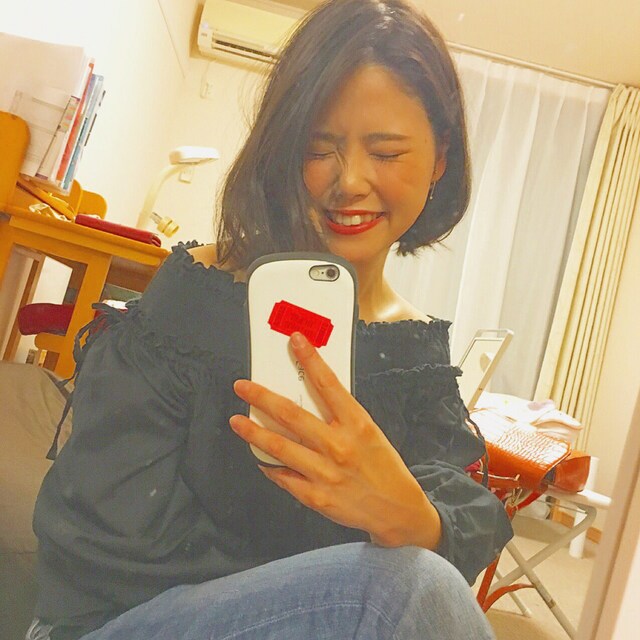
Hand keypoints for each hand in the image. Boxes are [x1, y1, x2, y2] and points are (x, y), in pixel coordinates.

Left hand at [229, 332, 441, 548]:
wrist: (398, 510)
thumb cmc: (384, 466)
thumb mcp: (369, 432)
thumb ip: (342, 415)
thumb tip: (311, 395)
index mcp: (357, 424)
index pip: (328, 384)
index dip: (310, 359)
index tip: (295, 341)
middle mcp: (339, 445)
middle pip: (291, 414)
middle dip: (261, 397)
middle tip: (242, 386)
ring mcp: (325, 473)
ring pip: (279, 446)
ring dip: (253, 431)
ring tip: (236, 421)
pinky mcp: (315, 496)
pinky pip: (283, 477)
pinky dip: (269, 466)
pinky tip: (259, 458)